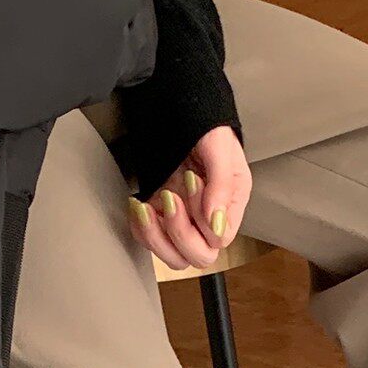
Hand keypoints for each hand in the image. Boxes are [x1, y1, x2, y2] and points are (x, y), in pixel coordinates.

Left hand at [127, 126, 251, 273]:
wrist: (179, 110)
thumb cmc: (205, 128)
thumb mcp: (221, 148)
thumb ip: (222, 185)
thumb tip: (217, 225)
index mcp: (230, 205)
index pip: (219, 240)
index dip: (204, 222)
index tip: (193, 183)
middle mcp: (207, 219)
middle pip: (198, 257)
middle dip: (180, 231)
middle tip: (171, 197)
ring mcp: (182, 220)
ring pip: (173, 257)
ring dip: (156, 237)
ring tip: (147, 207)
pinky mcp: (159, 216)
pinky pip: (149, 240)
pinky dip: (140, 229)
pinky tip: (138, 205)